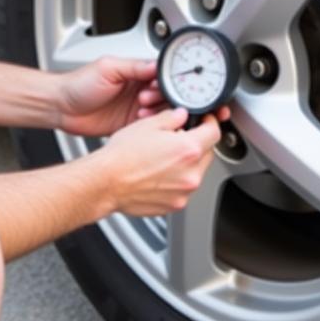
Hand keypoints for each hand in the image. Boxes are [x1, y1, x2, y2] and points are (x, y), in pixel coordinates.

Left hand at [56, 57, 165, 136]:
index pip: (160, 75)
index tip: (159, 85)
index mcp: (134, 72)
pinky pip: (148, 126)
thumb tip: (155, 65)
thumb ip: (133, 67)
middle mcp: (137, 89)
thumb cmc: (79, 84)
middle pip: (164, 93)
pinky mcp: (130, 124)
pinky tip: (141, 120)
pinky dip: (150, 124)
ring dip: (156, 111)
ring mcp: (135, 107)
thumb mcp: (107, 69)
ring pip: (159, 110)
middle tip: (146, 97)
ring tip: (142, 108)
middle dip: (161, 96)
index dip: (164, 81)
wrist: (61, 107)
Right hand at [99, 107, 223, 215]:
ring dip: (187, 164)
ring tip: (163, 159)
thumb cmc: (121, 156)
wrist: (104, 183)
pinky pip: (183, 189)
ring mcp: (183, 193)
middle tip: (179, 138)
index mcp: (188, 150)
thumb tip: (181, 115)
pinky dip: (176, 181)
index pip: (214, 133)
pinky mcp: (174, 205)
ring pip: (196, 173)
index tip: (204, 121)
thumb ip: (172, 117)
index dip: (210, 123)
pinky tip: (158, 174)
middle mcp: (191, 174)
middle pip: (207, 154)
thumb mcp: (148, 125)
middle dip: (197, 144)